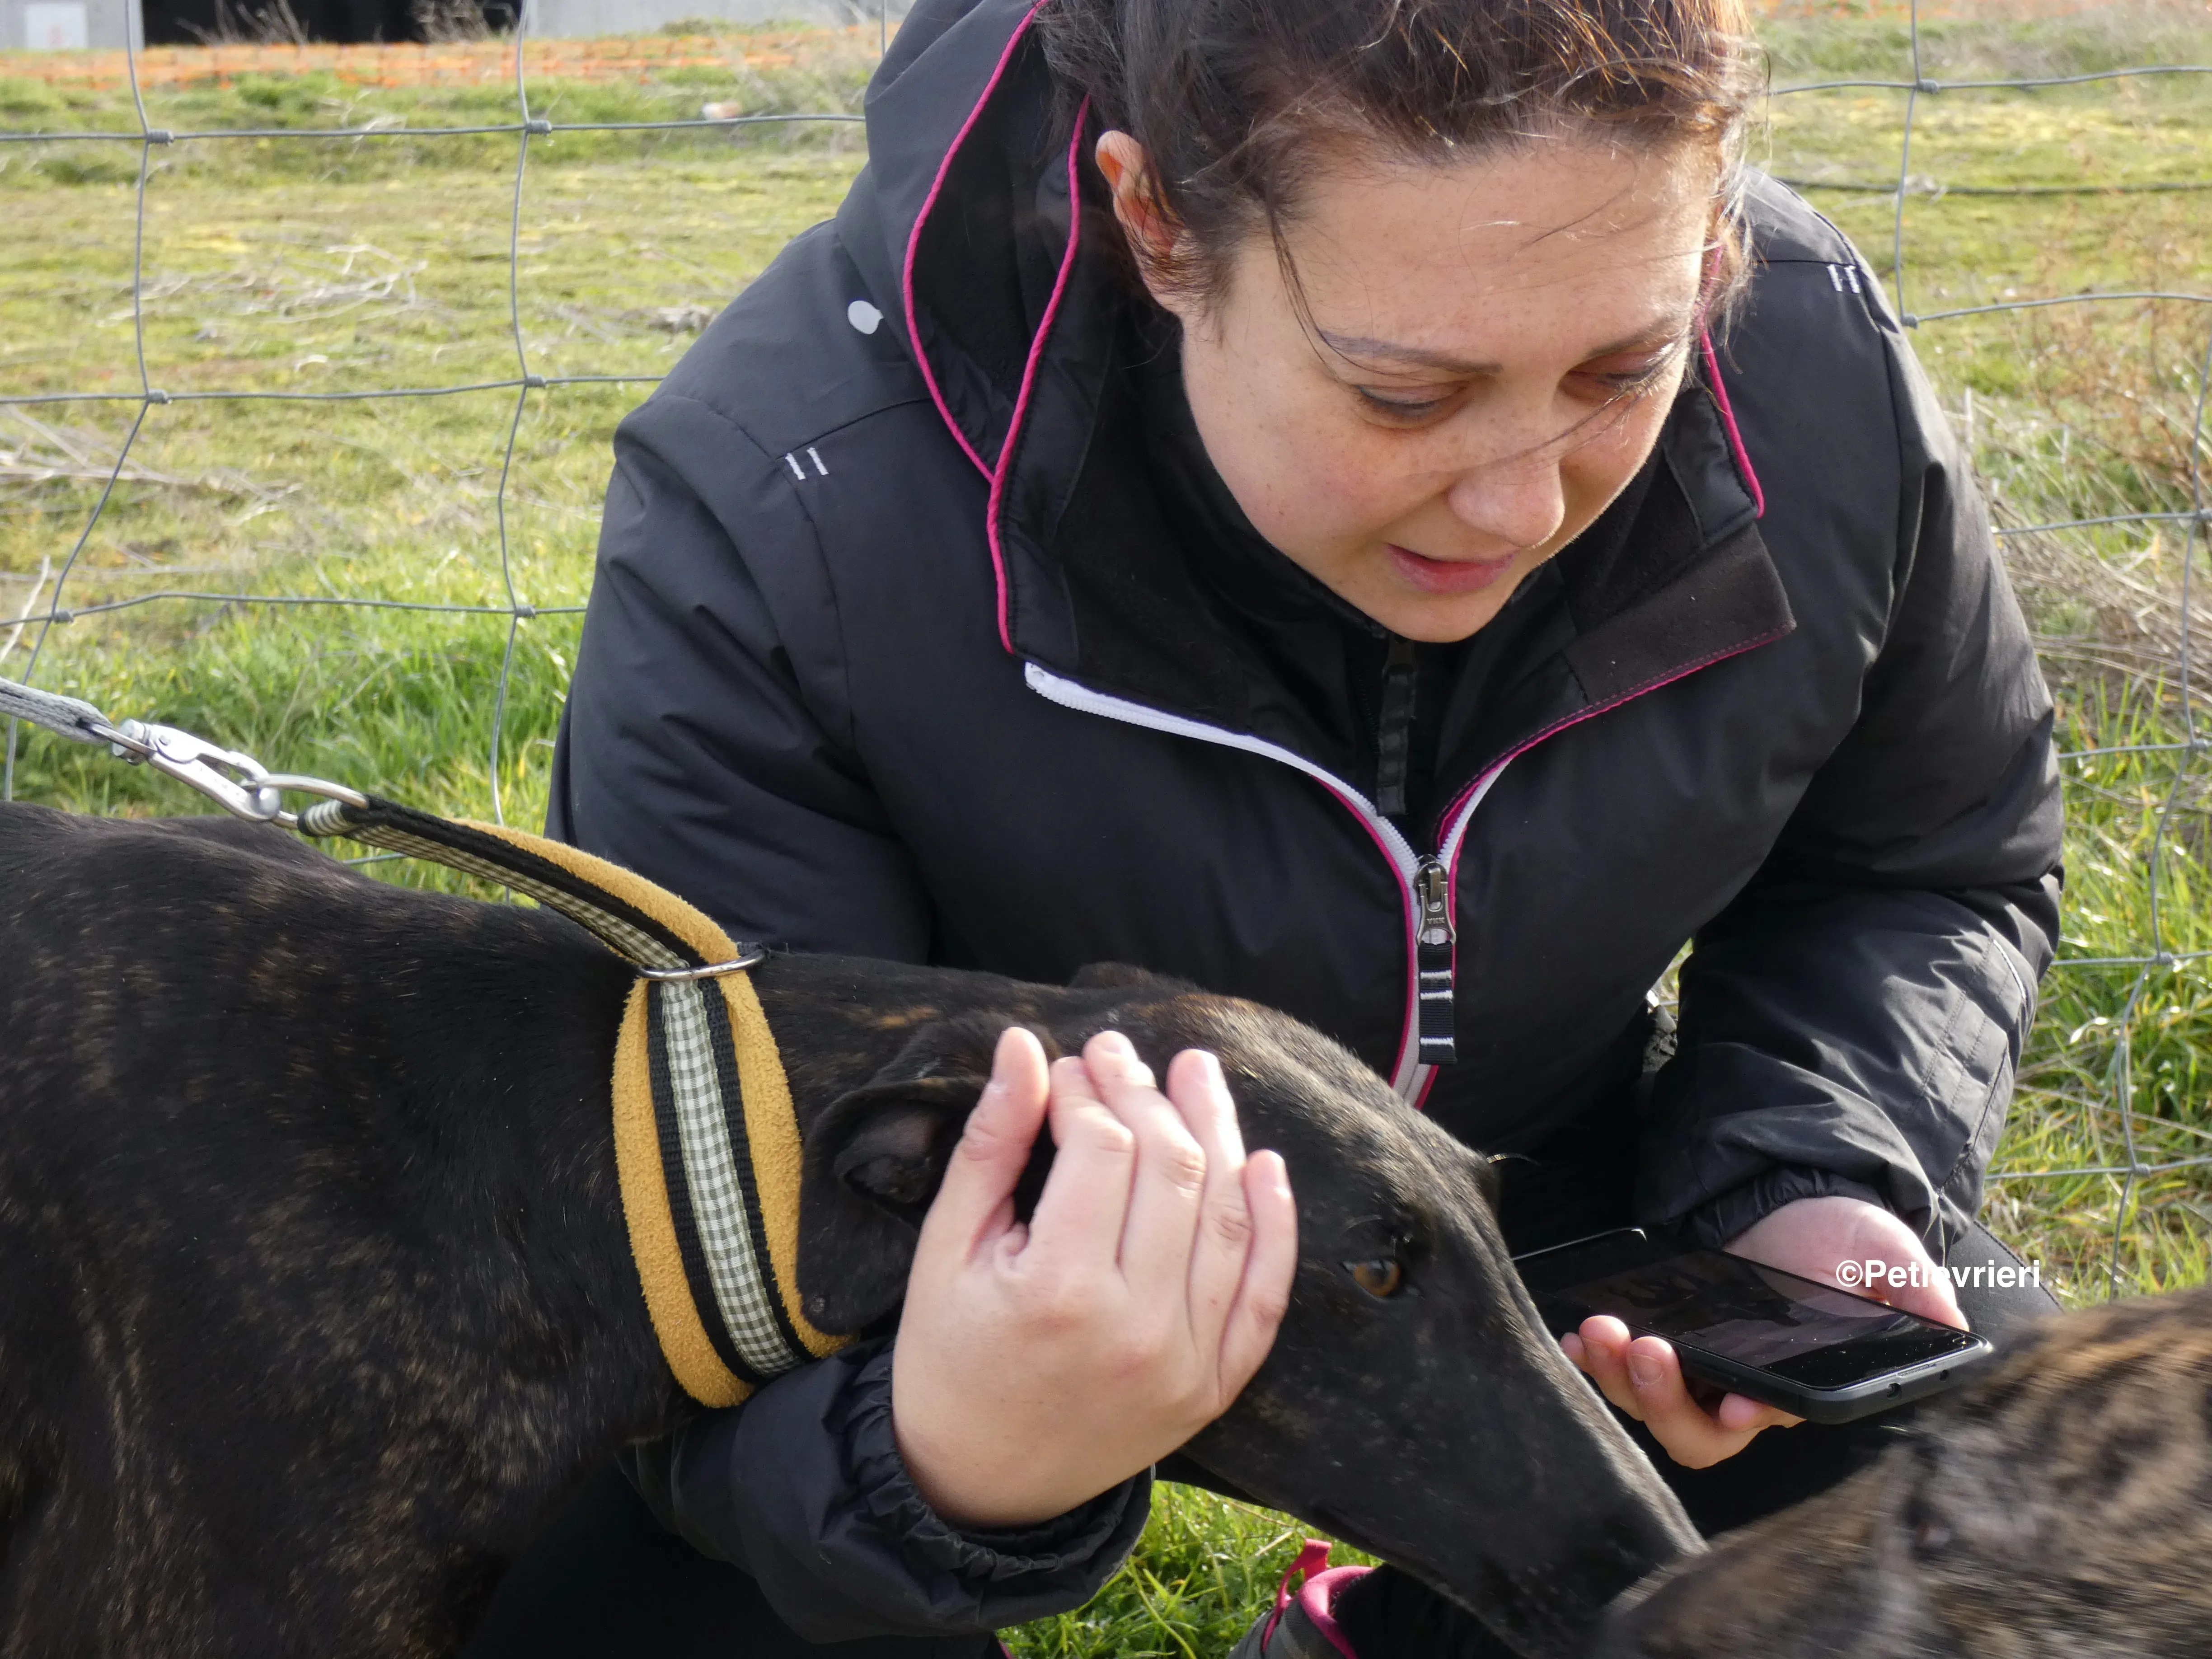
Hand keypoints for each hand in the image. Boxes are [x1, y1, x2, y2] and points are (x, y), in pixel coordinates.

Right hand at [890, 1027, 1297, 1528]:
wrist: (976, 1484)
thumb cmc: (948, 1359)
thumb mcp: (946, 1249)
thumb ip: (991, 1144)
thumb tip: (1024, 1048)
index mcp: (1061, 1290)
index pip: (1102, 1149)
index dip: (1086, 1089)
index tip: (1066, 1065)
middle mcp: (1138, 1326)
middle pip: (1170, 1169)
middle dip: (1145, 1093)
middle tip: (1119, 1051)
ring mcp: (1188, 1361)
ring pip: (1226, 1215)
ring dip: (1218, 1129)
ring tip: (1196, 1072)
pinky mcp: (1215, 1385)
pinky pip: (1265, 1292)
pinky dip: (1274, 1223)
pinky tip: (1263, 1164)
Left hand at [1561, 1196, 1963, 1469]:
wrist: (1794, 1206)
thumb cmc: (1846, 1241)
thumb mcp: (1888, 1256)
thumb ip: (1916, 1291)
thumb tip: (1948, 1325)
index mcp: (1798, 1385)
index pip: (1767, 1420)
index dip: (1744, 1417)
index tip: (1733, 1399)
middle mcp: (1742, 1392)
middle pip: (1695, 1430)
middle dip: (1661, 1399)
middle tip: (1643, 1349)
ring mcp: (1696, 1370)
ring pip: (1649, 1403)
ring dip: (1615, 1376)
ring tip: (1601, 1331)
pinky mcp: (1662, 1342)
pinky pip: (1619, 1370)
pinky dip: (1593, 1359)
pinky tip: (1577, 1336)